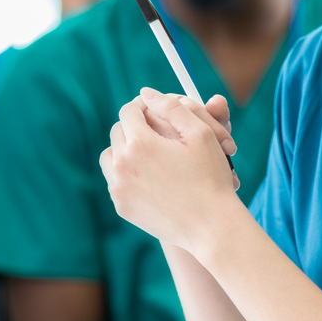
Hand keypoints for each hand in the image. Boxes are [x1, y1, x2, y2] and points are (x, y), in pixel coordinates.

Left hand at [100, 89, 239, 251]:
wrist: (211, 227)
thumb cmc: (211, 178)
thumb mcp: (201, 133)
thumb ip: (172, 106)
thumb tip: (145, 93)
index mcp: (140, 143)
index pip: (129, 110)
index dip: (144, 106)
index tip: (157, 110)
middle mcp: (122, 165)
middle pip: (117, 131)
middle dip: (135, 126)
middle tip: (157, 130)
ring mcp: (119, 188)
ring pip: (110, 155)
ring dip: (125, 148)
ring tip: (150, 152)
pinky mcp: (121, 207)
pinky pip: (115, 180)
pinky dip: (127, 173)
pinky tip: (150, 176)